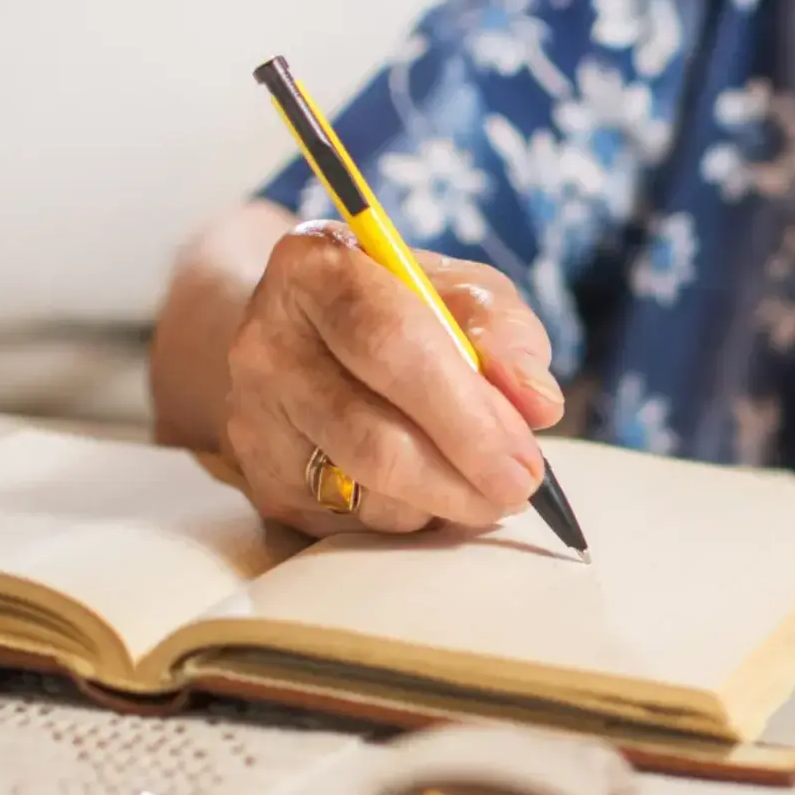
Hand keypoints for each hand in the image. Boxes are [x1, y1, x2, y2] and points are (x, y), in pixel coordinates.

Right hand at [222, 221, 563, 536]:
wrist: (311, 335)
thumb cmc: (403, 308)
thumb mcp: (462, 292)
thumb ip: (506, 335)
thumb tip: (537, 404)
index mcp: (314, 268)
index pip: (390, 343)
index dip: (466, 413)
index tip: (525, 459)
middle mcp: (267, 345)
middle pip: (373, 437)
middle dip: (463, 475)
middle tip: (520, 489)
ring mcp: (256, 421)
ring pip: (369, 493)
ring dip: (445, 503)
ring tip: (482, 482)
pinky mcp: (264, 485)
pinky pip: (357, 526)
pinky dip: (416, 519)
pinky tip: (437, 489)